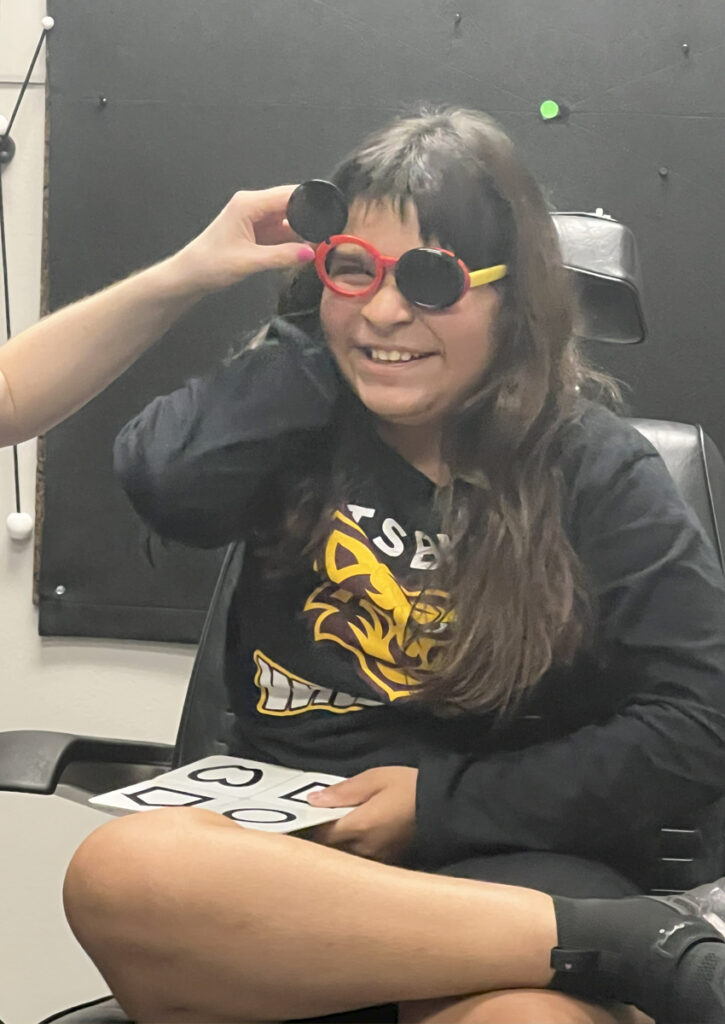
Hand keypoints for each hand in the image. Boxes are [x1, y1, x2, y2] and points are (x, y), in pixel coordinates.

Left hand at [173, 185, 314, 293]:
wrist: (191, 275)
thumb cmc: (211, 264)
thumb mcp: (249, 261)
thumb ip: (281, 256)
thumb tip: (310, 253)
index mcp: (249, 204)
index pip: (288, 195)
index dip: (311, 204)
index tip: (329, 216)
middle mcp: (253, 206)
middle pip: (291, 205)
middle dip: (310, 219)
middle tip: (326, 236)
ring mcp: (256, 219)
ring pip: (289, 220)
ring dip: (303, 232)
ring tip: (318, 246)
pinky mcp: (258, 232)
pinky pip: (282, 232)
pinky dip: (294, 241)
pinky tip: (304, 251)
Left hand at [306, 766, 418, 864]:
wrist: (448, 807)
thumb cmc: (410, 788)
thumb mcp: (376, 778)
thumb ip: (343, 791)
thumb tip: (313, 800)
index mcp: (358, 828)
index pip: (319, 834)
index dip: (306, 826)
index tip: (299, 817)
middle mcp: (363, 851)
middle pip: (327, 852)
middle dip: (317, 840)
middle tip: (310, 825)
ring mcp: (376, 863)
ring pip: (342, 861)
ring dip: (332, 850)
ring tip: (330, 833)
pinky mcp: (387, 866)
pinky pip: (359, 865)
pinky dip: (349, 856)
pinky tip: (352, 842)